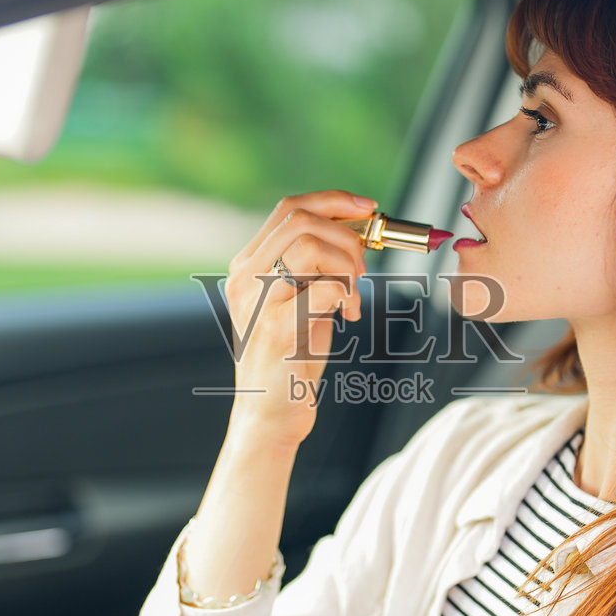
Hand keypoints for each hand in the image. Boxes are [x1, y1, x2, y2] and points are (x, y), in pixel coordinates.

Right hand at [222, 190, 374, 445]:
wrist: (271, 414)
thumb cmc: (291, 358)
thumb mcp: (303, 301)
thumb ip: (318, 267)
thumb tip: (359, 233)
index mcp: (248, 265)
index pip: (289, 208)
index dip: (334, 201)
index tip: (370, 209)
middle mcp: (244, 277)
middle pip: (301, 220)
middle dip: (347, 236)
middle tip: (364, 268)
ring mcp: (257, 301)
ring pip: (310, 245)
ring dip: (347, 265)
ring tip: (354, 296)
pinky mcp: (275, 328)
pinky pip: (323, 288)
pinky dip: (347, 295)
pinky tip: (349, 315)